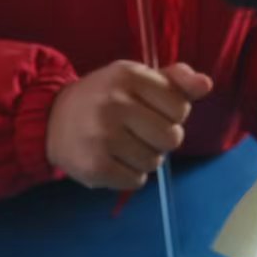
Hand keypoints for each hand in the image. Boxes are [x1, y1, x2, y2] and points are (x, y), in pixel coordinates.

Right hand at [47, 61, 212, 191]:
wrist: (51, 119)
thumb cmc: (104, 97)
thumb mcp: (136, 78)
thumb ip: (174, 80)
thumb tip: (206, 84)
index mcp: (129, 75)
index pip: (180, 108)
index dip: (170, 114)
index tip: (149, 111)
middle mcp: (114, 103)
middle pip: (171, 138)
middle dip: (160, 139)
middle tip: (137, 131)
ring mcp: (102, 136)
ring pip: (154, 163)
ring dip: (144, 159)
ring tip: (121, 145)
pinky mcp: (94, 166)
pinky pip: (135, 181)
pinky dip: (129, 176)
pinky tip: (112, 160)